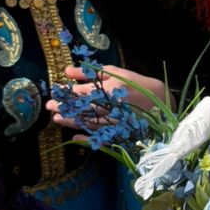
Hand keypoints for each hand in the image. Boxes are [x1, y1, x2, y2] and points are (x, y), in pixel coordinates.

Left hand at [47, 64, 167, 129]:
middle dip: (63, 108)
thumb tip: (67, 71)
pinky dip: (86, 138)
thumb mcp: (116, 72)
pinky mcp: (119, 132)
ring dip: (70, 122)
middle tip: (49, 107)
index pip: (82, 92)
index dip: (66, 92)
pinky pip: (100, 137)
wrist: (160, 103)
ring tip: (56, 119)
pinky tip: (75, 137)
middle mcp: (112, 106)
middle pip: (81, 109)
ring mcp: (116, 121)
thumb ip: (91, 72)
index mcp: (111, 89)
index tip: (55, 91)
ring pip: (87, 123)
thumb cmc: (136, 84)